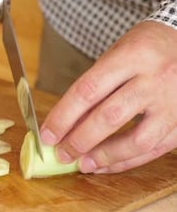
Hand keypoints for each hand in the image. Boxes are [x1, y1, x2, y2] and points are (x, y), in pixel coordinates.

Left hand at [39, 21, 176, 173]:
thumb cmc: (147, 46)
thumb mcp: (118, 54)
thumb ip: (96, 86)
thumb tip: (67, 122)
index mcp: (131, 56)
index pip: (88, 91)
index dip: (63, 116)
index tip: (47, 134)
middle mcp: (154, 79)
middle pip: (109, 117)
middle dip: (79, 140)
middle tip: (61, 153)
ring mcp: (174, 102)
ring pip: (136, 140)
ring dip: (105, 156)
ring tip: (83, 165)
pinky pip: (155, 150)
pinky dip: (128, 161)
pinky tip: (107, 164)